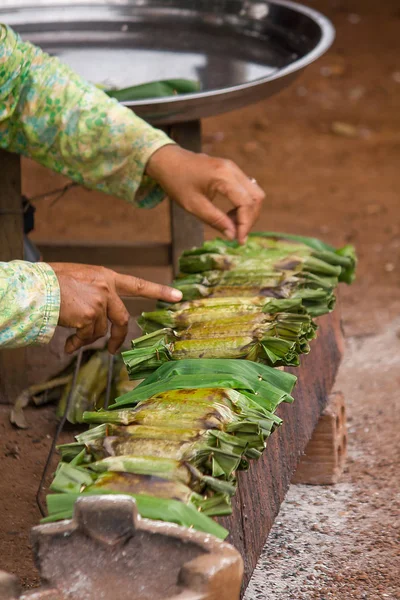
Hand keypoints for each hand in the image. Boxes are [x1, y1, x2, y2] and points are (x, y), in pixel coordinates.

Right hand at [49, 263, 181, 353]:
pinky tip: (68, 345)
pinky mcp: (89, 316)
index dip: (159, 291)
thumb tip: (95, 313)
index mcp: (106, 277)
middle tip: (115, 350)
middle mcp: (107, 288)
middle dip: (119, 337)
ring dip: (86, 339)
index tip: (178, 296)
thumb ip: (93, 291)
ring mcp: (100, 302)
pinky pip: (87, 338)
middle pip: (123, 319)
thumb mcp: (78, 278)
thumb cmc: (51, 282)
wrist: (36, 287)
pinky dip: (78, 344)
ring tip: (71, 341)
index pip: (138, 285)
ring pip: (100, 331)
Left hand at [146, 145, 264, 243]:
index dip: (245, 224)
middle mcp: (232, 170)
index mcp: (223, 177)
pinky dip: (243, 204)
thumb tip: (232, 235)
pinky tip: (229, 214)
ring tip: (230, 224)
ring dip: (248, 212)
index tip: (239, 241)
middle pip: (256, 197)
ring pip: (254, 193)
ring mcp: (233, 168)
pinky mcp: (231, 170)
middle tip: (237, 235)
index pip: (246, 203)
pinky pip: (246, 189)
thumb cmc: (176, 182)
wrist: (167, 160)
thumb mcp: (193, 205)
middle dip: (250, 219)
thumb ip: (215, 220)